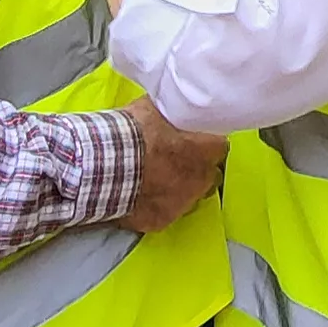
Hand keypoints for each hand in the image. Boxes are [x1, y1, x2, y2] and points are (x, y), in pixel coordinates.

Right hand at [123, 98, 227, 232]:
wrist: (107, 165)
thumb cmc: (134, 133)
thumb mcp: (153, 109)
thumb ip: (170, 112)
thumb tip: (169, 105)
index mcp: (206, 151)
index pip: (219, 147)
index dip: (206, 144)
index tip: (195, 142)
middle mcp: (201, 181)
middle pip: (209, 176)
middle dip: (196, 170)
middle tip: (175, 161)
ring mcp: (183, 204)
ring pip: (189, 198)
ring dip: (178, 190)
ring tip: (156, 181)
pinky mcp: (162, 220)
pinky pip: (165, 213)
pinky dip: (156, 206)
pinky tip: (140, 197)